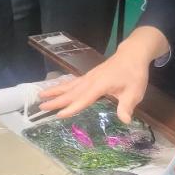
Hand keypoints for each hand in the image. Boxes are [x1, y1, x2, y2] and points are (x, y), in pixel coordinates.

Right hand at [37, 26, 168, 121]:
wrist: (132, 54)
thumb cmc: (134, 74)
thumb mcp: (134, 91)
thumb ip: (127, 106)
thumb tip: (125, 120)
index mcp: (100, 85)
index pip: (83, 99)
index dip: (71, 108)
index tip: (58, 115)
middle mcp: (90, 80)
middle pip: (71, 92)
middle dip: (55, 100)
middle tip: (40, 107)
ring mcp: (88, 77)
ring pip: (69, 85)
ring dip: (54, 91)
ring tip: (40, 96)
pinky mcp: (89, 76)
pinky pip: (72, 82)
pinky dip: (62, 86)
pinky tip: (56, 89)